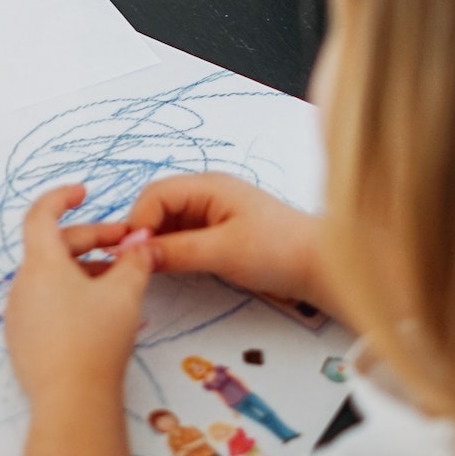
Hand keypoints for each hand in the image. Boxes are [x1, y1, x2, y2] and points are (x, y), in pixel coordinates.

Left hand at [4, 184, 155, 404]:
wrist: (71, 401)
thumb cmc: (96, 338)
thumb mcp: (125, 293)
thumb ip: (135, 262)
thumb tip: (143, 244)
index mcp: (41, 263)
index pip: (41, 214)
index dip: (61, 197)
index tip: (84, 193)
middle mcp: (22, 284)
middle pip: (53, 247)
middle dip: (91, 240)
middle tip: (126, 247)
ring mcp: (18, 315)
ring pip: (50, 278)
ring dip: (83, 270)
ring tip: (119, 281)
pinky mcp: (22, 341)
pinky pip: (45, 304)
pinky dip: (70, 295)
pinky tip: (98, 312)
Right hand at [121, 173, 334, 315]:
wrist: (323, 268)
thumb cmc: (277, 251)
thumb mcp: (222, 252)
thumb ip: (176, 251)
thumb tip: (132, 253)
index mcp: (208, 186)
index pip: (156, 195)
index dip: (137, 223)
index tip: (131, 256)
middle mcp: (207, 193)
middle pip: (158, 206)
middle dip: (143, 232)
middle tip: (136, 265)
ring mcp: (214, 212)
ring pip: (169, 222)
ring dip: (157, 243)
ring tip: (149, 270)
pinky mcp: (220, 232)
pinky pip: (184, 235)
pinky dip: (172, 250)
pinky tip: (169, 268)